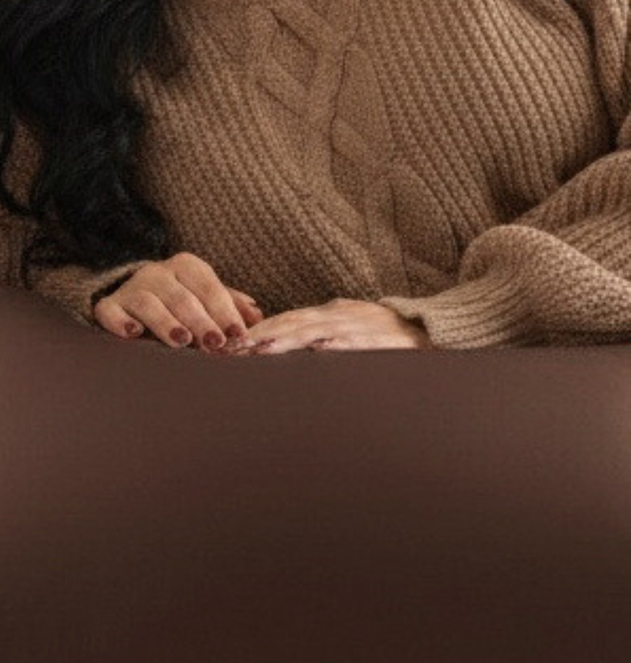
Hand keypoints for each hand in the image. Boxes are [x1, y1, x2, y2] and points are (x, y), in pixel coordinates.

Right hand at [93, 252, 261, 350]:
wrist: (136, 297)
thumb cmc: (182, 302)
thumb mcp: (207, 298)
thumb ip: (230, 306)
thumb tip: (257, 318)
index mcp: (186, 267)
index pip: (208, 287)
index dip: (224, 311)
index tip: (238, 334)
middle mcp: (157, 272)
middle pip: (181, 296)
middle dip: (200, 321)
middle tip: (215, 344)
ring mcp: (131, 288)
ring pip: (147, 302)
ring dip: (166, 322)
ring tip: (181, 341)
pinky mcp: (109, 305)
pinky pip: (109, 310)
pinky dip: (120, 321)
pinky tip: (133, 334)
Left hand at [238, 298, 429, 353]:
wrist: (433, 327)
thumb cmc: (385, 334)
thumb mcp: (346, 329)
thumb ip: (317, 334)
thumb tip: (283, 348)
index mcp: (328, 313)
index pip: (285, 319)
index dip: (257, 329)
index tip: (230, 342)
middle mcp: (338, 315)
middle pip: (292, 323)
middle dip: (261, 335)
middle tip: (233, 348)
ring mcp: (358, 325)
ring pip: (316, 330)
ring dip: (286, 339)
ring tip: (261, 348)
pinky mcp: (380, 339)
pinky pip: (355, 341)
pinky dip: (336, 344)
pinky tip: (319, 349)